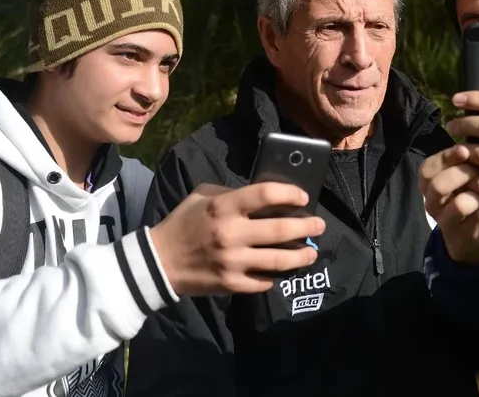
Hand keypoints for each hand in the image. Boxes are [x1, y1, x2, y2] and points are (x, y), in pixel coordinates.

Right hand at [149, 182, 325, 295]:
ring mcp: (232, 261)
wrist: (159, 261)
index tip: (303, 198)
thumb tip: (265, 196)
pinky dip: (276, 275)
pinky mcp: (231, 284)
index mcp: (223, 207)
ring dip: (301, 256)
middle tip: (319, 225)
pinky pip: (264, 281)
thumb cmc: (184, 222)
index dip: (289, 194)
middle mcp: (231, 234)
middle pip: (280, 229)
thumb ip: (232, 193)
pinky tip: (283, 270)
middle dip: (306, 226)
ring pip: (279, 260)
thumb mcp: (203, 196)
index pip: (265, 194)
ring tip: (311, 252)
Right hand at [418, 144, 478, 266]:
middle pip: (438, 185)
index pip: (427, 168)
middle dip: (462, 173)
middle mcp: (431, 202)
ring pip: (459, 204)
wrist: (468, 233)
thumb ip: (466, 156)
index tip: (465, 148)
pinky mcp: (464, 234)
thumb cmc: (466, 192)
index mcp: (427, 183)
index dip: (446, 157)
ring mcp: (446, 220)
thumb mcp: (460, 174)